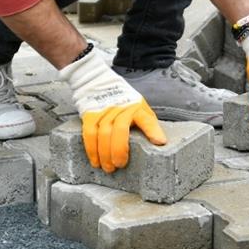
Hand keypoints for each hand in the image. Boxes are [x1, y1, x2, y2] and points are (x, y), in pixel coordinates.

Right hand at [60, 47, 165, 172]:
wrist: (98, 81)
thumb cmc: (123, 99)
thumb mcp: (139, 107)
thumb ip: (146, 122)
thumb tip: (159, 143)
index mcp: (137, 107)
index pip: (146, 118)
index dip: (153, 130)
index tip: (159, 142)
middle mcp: (121, 107)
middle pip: (120, 129)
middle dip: (119, 150)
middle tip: (120, 164)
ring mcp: (104, 110)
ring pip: (103, 134)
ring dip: (104, 154)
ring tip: (108, 167)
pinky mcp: (90, 114)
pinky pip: (89, 133)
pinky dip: (91, 149)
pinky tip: (95, 160)